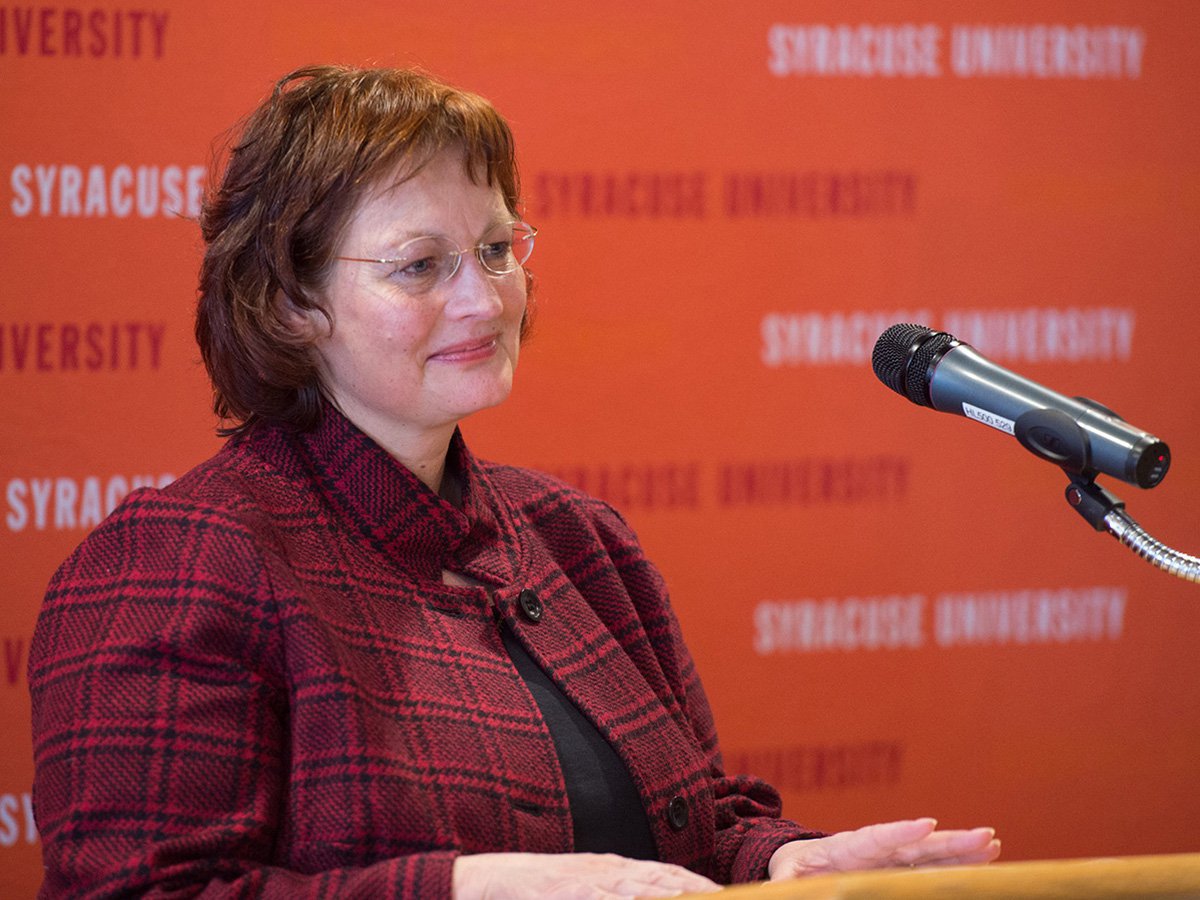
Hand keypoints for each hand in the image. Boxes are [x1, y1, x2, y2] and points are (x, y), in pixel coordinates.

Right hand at [453, 851, 721, 898]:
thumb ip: (608, 891)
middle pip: (661, 878)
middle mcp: (603, 871)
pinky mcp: (566, 893)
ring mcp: (585, 882)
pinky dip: (627, 898)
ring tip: (700, 897)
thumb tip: (640, 894)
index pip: (664, 874)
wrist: (482, 880)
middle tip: (724, 896)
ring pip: (639, 887)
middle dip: (695, 889)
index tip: (723, 892)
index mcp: (608, 869)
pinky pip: (604, 897)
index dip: (695, 883)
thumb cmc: (530, 890)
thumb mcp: (577, 887)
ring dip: (670, 892)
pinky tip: (644, 898)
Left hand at [768, 818, 1000, 879]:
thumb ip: (784, 886)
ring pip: (930, 853)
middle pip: (914, 845)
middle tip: (985, 835)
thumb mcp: (783, 879)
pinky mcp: (898, 867)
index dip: (898, 832)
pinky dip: (958, 861)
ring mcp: (889, 857)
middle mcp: (873, 850)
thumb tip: (776, 893)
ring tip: (993, 842)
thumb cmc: (789, 871)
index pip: (874, 838)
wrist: (796, 859)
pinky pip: (932, 865)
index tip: (925, 824)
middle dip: (949, 842)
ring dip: (962, 849)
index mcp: (844, 849)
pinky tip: (987, 855)